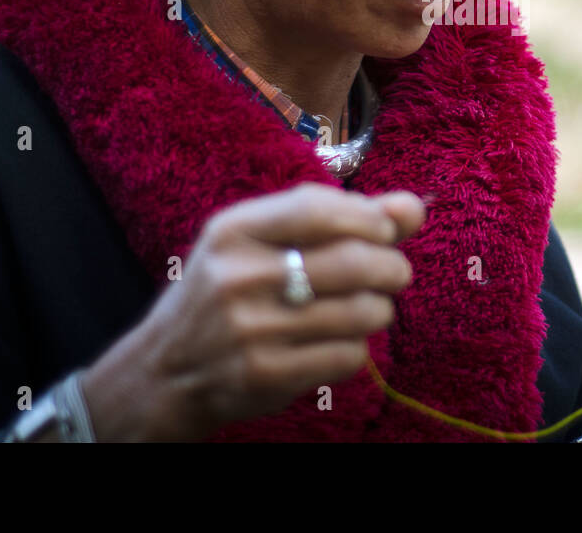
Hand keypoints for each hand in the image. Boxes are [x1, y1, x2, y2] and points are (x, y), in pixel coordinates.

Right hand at [79, 183, 425, 441]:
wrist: (167, 367)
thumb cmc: (230, 289)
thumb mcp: (264, 241)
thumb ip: (340, 218)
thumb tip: (414, 207)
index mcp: (233, 231)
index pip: (318, 208)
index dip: (369, 217)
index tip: (387, 231)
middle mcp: (238, 276)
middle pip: (352, 261)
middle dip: (391, 266)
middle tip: (394, 272)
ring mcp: (250, 329)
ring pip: (359, 311)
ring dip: (380, 309)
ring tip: (369, 307)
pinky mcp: (266, 374)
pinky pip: (347, 354)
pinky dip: (357, 347)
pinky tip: (340, 341)